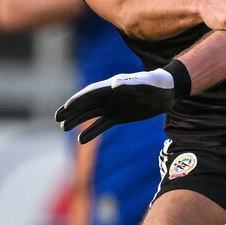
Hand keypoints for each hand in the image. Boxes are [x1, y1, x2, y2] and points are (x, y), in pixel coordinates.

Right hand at [55, 68, 177, 143]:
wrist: (167, 92)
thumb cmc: (156, 84)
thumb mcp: (145, 84)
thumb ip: (130, 85)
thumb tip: (114, 86)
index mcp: (112, 87)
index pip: (91, 93)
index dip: (78, 100)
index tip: (65, 108)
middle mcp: (109, 96)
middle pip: (86, 104)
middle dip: (72, 111)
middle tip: (58, 119)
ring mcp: (113, 107)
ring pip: (91, 114)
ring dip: (78, 120)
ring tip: (63, 128)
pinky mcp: (119, 117)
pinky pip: (102, 125)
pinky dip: (92, 131)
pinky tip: (81, 140)